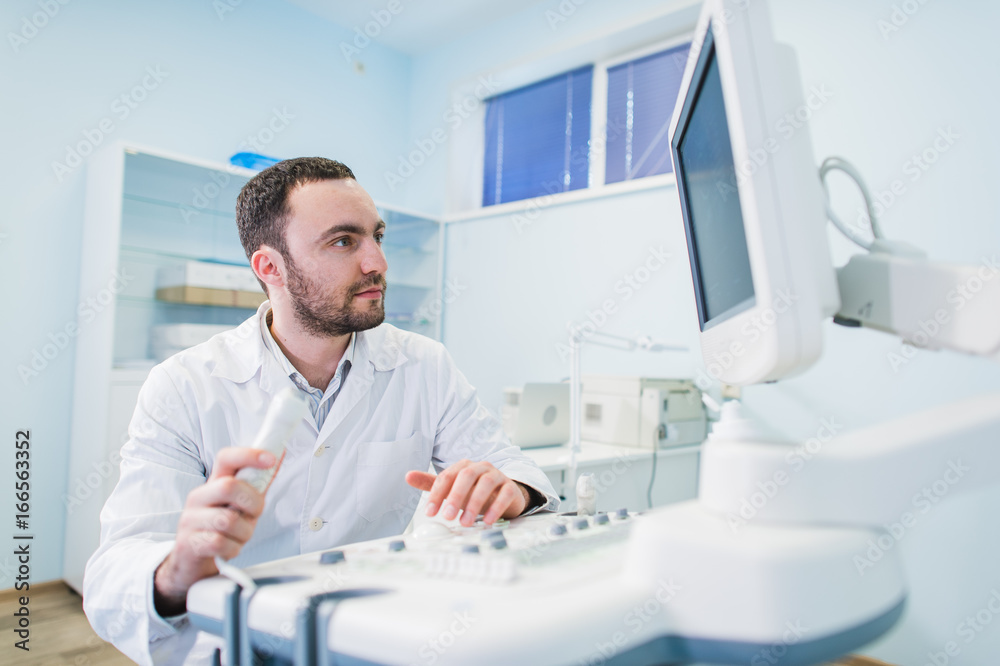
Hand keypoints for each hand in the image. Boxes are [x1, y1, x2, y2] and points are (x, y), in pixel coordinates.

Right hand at [153, 447, 278, 615]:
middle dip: (252, 503)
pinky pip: (219, 543)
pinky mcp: (188, 543)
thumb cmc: (222, 529)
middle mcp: (198, 497)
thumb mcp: (242, 504)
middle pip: (228, 487)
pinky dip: (233, 548)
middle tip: (254, 515)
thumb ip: (258, 482)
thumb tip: (279, 455)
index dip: (249, 455)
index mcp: (213, 483)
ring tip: (239, 536)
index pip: (226, 458)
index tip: (271, 459)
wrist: (193, 562)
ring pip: (227, 520)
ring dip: (243, 532)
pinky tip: (229, 548)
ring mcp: (190, 520)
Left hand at [406, 459, 527, 526]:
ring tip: (465, 522)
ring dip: (475, 503)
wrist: (504, 495)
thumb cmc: (474, 492)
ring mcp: (497, 476)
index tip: (430, 513)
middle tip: (447, 516)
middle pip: (467, 475)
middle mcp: (481, 468)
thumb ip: (431, 484)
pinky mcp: (510, 488)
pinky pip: (505, 493)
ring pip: (486, 483)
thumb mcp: (452, 489)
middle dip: (455, 496)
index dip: (437, 494)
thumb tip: (407, 476)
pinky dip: (496, 507)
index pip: (447, 476)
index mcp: (464, 466)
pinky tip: (488, 521)